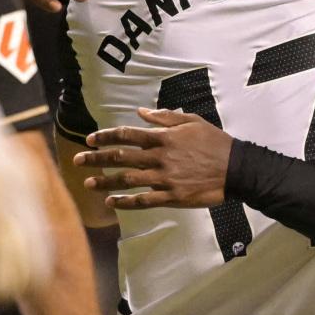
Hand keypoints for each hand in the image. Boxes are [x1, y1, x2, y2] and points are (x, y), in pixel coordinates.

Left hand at [78, 108, 232, 208]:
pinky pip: (144, 201)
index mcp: (164, 138)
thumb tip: (140, 112)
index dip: (106, 137)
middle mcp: (160, 157)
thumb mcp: (192, 121)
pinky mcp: (173, 197)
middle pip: (121, 157)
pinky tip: (111, 202)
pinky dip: (125, 202)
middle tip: (77, 161)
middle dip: (96, 159)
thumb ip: (164, 117)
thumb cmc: (215, 143)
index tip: (90, 140)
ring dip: (105, 181)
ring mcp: (165, 179)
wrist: (236, 168)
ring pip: (128, 180)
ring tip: (88, 183)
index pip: (127, 135)